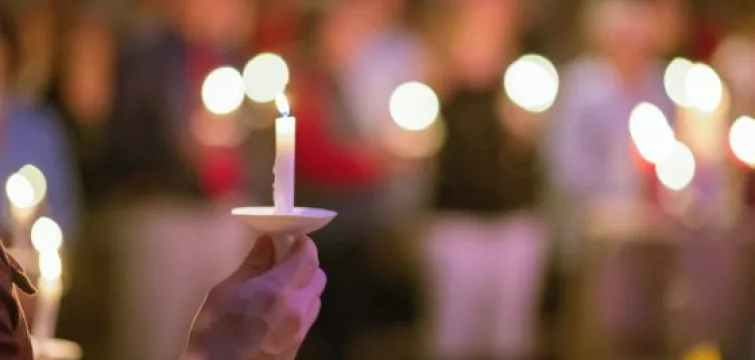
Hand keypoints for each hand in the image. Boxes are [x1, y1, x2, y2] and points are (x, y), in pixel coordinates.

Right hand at [182, 236, 325, 359]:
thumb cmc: (212, 335)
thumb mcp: (226, 291)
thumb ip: (253, 264)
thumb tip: (267, 241)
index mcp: (279, 292)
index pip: (308, 256)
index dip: (301, 242)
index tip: (289, 236)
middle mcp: (298, 311)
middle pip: (317, 276)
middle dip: (304, 263)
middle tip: (282, 258)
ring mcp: (300, 331)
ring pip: (315, 297)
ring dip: (303, 285)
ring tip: (277, 284)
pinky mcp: (297, 347)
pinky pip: (307, 316)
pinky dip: (299, 304)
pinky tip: (276, 307)